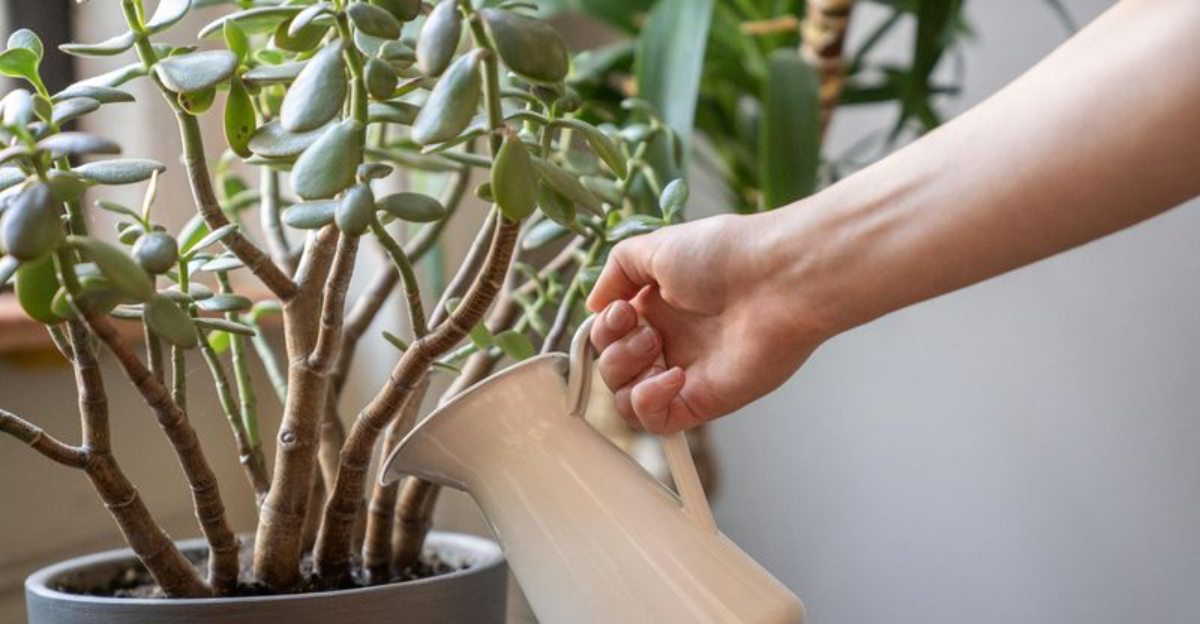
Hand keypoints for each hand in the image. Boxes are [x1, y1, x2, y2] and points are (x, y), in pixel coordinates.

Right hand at [586, 213, 827, 432]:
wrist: (778, 279)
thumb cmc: (727, 255)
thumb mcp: (655, 246)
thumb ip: (616, 270)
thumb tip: (595, 304)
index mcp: (657, 306)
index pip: (608, 334)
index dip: (603, 328)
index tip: (621, 310)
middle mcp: (669, 341)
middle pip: (610, 367)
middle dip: (613, 348)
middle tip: (644, 327)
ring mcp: (685, 373)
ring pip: (624, 398)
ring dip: (624, 373)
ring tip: (656, 346)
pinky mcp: (702, 401)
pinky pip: (654, 422)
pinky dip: (647, 402)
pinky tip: (671, 376)